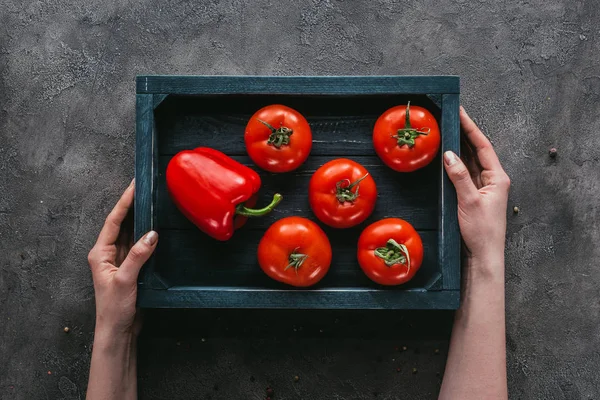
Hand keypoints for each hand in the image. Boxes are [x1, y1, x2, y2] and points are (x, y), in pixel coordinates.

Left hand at [87, 179, 157, 336]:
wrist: (118, 332)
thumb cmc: (114, 309)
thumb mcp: (125, 281)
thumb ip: (138, 256)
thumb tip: (152, 234)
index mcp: (100, 253)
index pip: (113, 221)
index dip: (124, 202)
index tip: (134, 185)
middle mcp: (108, 254)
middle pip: (121, 224)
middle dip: (132, 205)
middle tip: (145, 187)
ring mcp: (120, 261)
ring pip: (131, 234)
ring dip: (140, 219)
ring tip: (152, 202)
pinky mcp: (131, 268)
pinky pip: (139, 246)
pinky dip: (147, 236)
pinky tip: (156, 228)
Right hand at [443, 107, 509, 269]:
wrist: (483, 255)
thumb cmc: (482, 231)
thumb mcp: (469, 201)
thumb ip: (459, 176)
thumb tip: (449, 155)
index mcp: (498, 177)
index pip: (482, 146)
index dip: (470, 128)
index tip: (460, 112)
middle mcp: (493, 180)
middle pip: (476, 151)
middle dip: (464, 133)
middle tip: (451, 116)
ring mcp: (483, 187)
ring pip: (469, 161)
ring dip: (459, 147)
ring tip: (447, 130)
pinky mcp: (473, 196)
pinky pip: (464, 174)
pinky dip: (455, 163)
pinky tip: (446, 156)